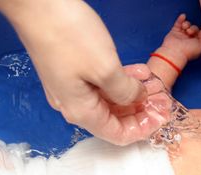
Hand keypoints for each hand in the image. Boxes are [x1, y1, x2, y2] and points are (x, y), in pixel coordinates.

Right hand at [0, 0, 148, 143]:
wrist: (36, 5)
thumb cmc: (67, 35)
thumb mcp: (106, 68)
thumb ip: (126, 91)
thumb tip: (136, 98)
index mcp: (81, 111)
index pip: (118, 135)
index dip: (144, 129)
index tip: (162, 116)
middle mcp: (75, 105)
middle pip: (115, 119)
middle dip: (142, 111)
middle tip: (164, 99)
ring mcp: (72, 88)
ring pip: (111, 100)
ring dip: (135, 93)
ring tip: (156, 83)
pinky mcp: (73, 71)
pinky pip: (103, 84)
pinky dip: (122, 80)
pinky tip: (140, 71)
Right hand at [160, 14, 200, 62]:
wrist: (174, 52)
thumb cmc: (188, 51)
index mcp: (196, 44)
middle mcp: (189, 40)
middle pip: (195, 29)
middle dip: (194, 28)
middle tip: (190, 32)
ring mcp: (181, 35)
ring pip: (187, 25)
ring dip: (187, 24)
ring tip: (185, 29)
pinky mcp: (174, 32)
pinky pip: (178, 23)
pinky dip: (181, 19)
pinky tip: (183, 17)